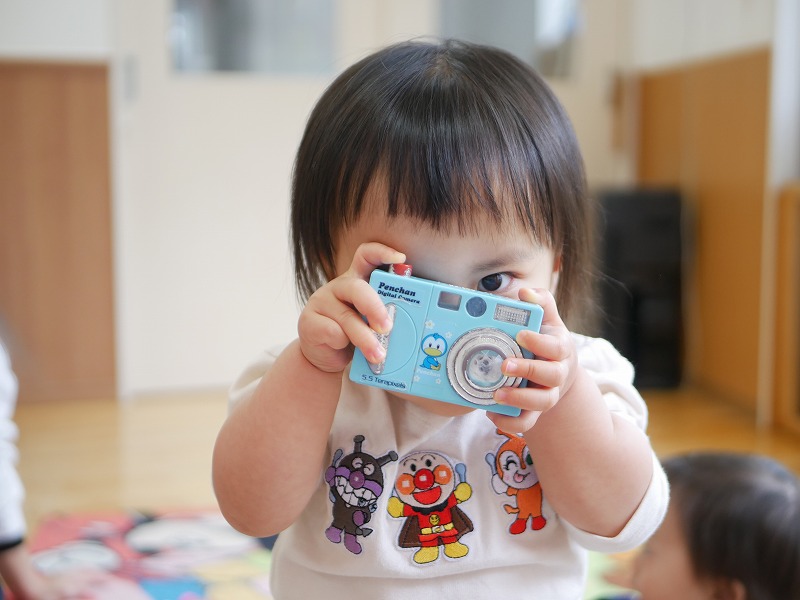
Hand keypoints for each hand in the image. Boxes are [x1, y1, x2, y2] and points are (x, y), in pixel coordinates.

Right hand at [297, 242, 404, 373]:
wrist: (324, 356)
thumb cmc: (353, 335)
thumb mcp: (370, 322)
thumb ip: (384, 317)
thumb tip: (408, 327)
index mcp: (358, 280)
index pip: (367, 256)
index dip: (382, 252)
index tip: (400, 258)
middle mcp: (339, 286)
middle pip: (357, 288)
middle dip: (375, 308)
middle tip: (387, 327)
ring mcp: (321, 301)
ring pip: (347, 317)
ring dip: (365, 339)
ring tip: (378, 355)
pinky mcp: (309, 321)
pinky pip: (332, 332)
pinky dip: (342, 344)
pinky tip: (343, 348)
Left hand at [489, 288, 578, 433]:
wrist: (555, 370)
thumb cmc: (546, 340)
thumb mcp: (547, 319)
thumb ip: (540, 302)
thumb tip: (525, 292)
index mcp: (560, 349)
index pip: (556, 348)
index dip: (539, 343)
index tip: (520, 334)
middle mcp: (557, 373)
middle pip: (551, 376)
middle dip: (528, 371)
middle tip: (504, 365)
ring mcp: (548, 394)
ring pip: (542, 403)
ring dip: (519, 399)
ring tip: (496, 394)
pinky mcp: (535, 411)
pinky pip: (527, 423)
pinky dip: (510, 422)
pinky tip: (491, 413)